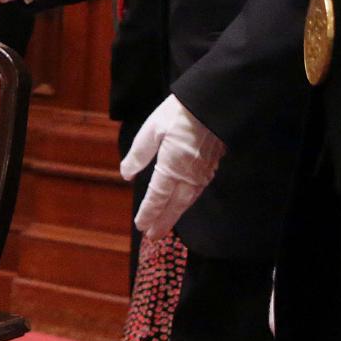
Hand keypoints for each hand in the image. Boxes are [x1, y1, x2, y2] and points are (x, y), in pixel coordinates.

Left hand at [120, 94, 225, 239]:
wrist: (214, 105)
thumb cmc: (179, 114)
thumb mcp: (151, 130)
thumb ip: (138, 155)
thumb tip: (126, 175)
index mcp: (171, 167)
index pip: (157, 197)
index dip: (148, 213)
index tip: (140, 226)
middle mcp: (188, 175)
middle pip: (174, 206)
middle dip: (162, 221)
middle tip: (152, 236)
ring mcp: (202, 173)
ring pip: (187, 201)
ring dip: (175, 215)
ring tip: (165, 226)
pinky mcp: (211, 167)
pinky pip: (197, 192)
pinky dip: (187, 202)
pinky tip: (182, 203)